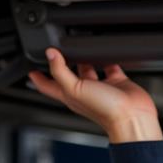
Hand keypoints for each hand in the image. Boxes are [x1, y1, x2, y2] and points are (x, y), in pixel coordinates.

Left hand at [28, 49, 162, 142]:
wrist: (131, 116)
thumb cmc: (104, 110)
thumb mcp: (75, 89)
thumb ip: (60, 71)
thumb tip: (51, 54)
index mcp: (69, 95)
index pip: (48, 86)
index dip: (38, 78)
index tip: (31, 68)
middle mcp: (83, 91)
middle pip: (68, 75)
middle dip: (62, 63)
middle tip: (56, 50)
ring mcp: (100, 87)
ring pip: (88, 69)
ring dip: (84, 59)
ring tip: (79, 45)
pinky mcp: (116, 81)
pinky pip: (110, 67)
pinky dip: (108, 58)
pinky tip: (106, 51)